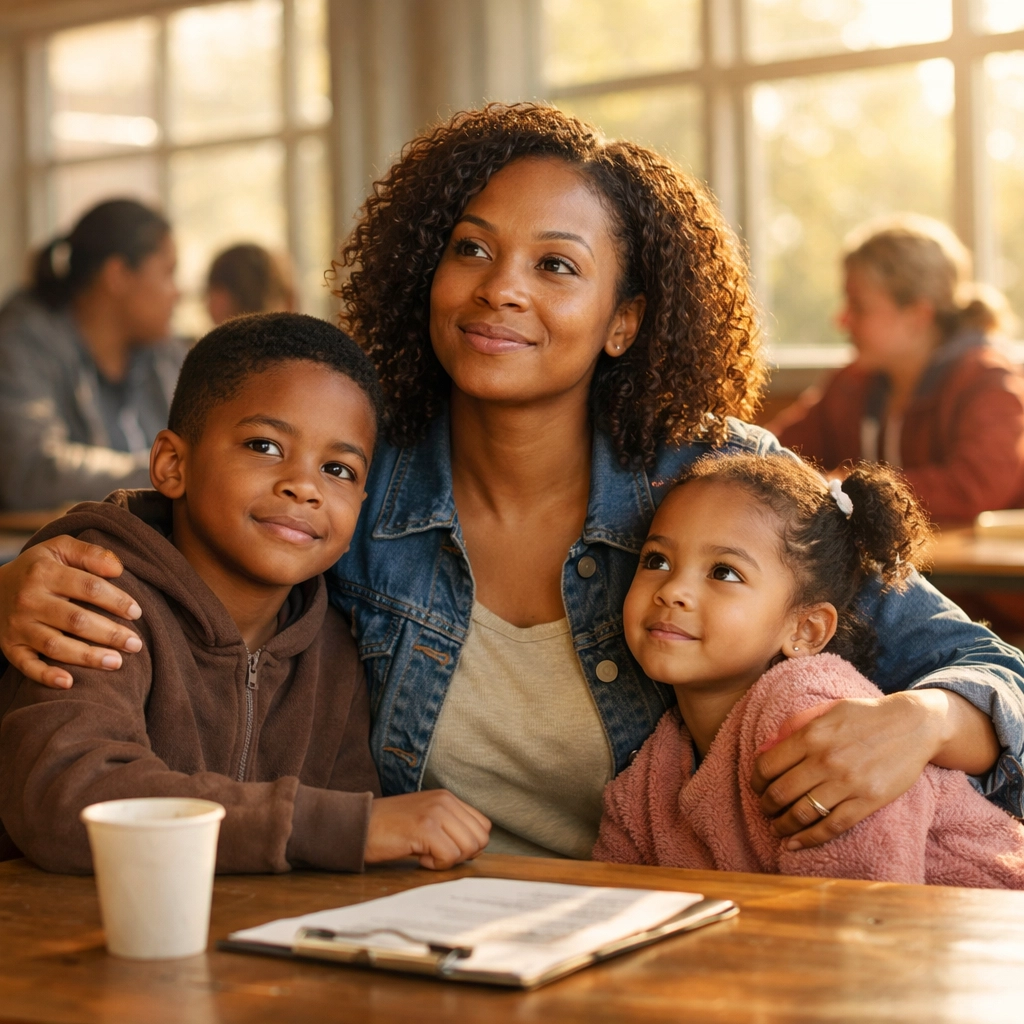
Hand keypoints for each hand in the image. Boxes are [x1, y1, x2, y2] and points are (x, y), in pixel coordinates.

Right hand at [0, 537, 142, 688]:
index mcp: (44, 573)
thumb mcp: (60, 548)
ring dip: (88, 657)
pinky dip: (46, 676)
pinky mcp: (10, 647)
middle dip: (110, 633)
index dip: (116, 601)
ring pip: (56, 645)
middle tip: (136, 644)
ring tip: (117, 662)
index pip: (89, 588)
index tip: (137, 613)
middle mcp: (29, 600)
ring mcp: (18, 626)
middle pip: (76, 620)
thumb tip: (118, 569)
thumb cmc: (40, 568)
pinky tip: (69, 683)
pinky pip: (26, 665)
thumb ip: (90, 554)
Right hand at [364, 790, 490, 869]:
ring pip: (468, 848)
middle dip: (461, 855)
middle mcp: (445, 801)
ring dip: (447, 860)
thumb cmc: (390, 829)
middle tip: (435, 854)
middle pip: (480, 839)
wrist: (358, 826)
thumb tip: (476, 849)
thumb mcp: (426, 820)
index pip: (483, 826)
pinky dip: (435, 865)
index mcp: (448, 798)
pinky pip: (449, 856)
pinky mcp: (426, 827)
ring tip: (424, 854)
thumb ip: (450, 827)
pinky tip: (418, 857)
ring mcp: (436, 812)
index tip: (445, 849)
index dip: (468, 846)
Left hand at [750, 692, 946, 849]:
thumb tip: (765, 748)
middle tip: (766, 809)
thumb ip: (794, 727)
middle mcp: (825, 760)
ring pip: (802, 813)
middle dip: (766, 806)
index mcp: (811, 736)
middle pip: (780, 792)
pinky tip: (795, 844)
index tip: (756, 787)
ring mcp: (847, 783)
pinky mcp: (867, 801)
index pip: (767, 765)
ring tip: (777, 828)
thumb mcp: (826, 711)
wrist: (913, 724)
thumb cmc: (864, 716)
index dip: (756, 781)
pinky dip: (809, 839)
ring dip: (783, 825)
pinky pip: (831, 826)